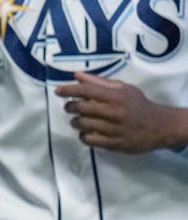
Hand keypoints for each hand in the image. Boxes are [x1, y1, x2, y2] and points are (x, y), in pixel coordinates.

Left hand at [56, 72, 178, 152]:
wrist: (161, 126)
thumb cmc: (138, 104)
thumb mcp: (123, 89)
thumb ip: (99, 82)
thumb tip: (77, 76)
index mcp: (117, 96)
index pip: (87, 90)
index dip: (69, 90)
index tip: (58, 91)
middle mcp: (115, 112)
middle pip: (82, 108)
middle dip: (70, 107)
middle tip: (69, 107)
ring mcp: (115, 129)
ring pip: (83, 125)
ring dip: (75, 122)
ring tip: (78, 120)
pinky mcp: (115, 144)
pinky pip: (90, 140)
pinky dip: (83, 136)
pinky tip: (86, 132)